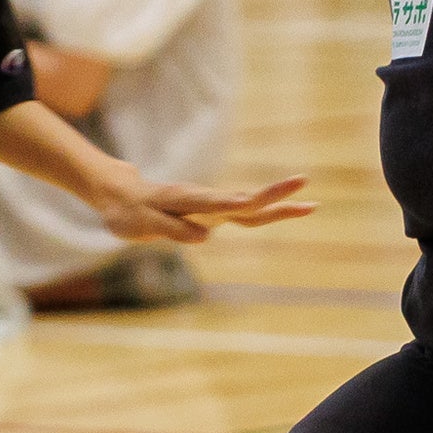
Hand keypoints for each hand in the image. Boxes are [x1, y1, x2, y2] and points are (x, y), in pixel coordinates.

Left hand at [89, 166, 312, 245]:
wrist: (122, 194)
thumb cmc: (129, 212)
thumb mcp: (142, 224)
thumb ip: (171, 229)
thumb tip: (206, 238)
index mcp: (192, 200)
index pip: (229, 202)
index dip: (256, 200)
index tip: (276, 196)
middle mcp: (207, 199)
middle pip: (250, 201)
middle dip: (280, 197)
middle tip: (311, 195)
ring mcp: (211, 205)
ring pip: (250, 206)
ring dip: (279, 205)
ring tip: (310, 205)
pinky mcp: (210, 211)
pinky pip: (241, 212)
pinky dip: (264, 211)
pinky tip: (283, 211)